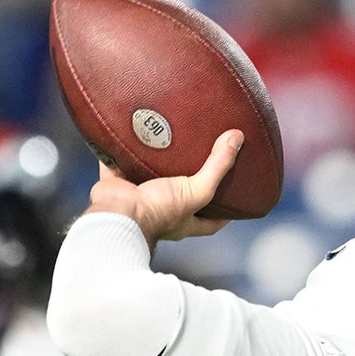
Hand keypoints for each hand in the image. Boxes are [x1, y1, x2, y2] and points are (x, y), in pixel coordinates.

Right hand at [87, 129, 242, 247]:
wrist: (118, 213)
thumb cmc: (159, 211)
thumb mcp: (197, 191)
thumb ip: (217, 166)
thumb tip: (237, 139)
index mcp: (184, 221)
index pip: (211, 222)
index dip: (225, 213)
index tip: (236, 199)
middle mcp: (162, 211)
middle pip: (181, 196)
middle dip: (189, 182)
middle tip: (201, 161)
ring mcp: (138, 197)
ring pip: (150, 177)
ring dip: (157, 163)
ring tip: (171, 141)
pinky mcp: (117, 183)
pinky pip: (118, 163)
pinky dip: (122, 150)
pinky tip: (131, 133)